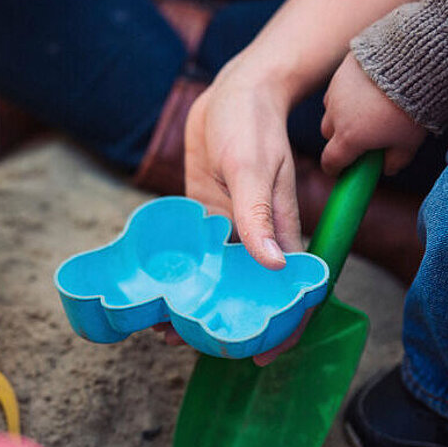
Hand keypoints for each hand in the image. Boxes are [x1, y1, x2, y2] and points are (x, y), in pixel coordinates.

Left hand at [158, 54, 302, 361]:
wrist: (233, 91)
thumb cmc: (251, 124)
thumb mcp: (253, 167)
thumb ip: (259, 215)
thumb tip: (274, 264)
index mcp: (280, 231)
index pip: (289, 290)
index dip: (282, 326)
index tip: (260, 355)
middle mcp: (255, 236)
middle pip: (247, 290)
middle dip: (225, 320)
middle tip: (188, 344)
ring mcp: (228, 225)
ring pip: (216, 275)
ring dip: (195, 300)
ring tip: (163, 326)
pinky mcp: (204, 212)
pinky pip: (193, 250)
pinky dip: (180, 270)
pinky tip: (158, 285)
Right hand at [321, 52, 426, 175]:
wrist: (411, 64)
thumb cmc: (411, 108)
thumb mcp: (409, 142)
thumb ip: (396, 161)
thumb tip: (386, 168)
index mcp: (350, 139)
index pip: (331, 161)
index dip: (335, 169)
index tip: (340, 171)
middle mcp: (336, 116)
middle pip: (328, 134)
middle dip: (340, 139)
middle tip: (362, 137)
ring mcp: (336, 92)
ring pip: (331, 110)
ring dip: (342, 114)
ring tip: (366, 110)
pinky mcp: (341, 71)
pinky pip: (337, 88)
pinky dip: (347, 94)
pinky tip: (366, 90)